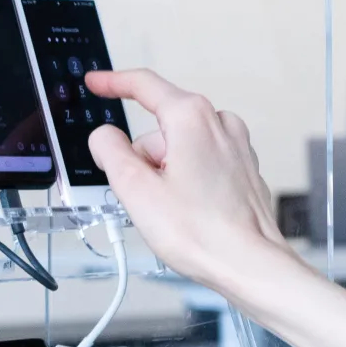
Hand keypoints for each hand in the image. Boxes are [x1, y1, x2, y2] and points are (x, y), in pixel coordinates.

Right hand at [85, 68, 291, 292]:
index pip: (144, 85)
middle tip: (143, 198)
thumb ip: (110, 152)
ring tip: (170, 211)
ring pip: (178, 149)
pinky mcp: (241, 167)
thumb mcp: (136, 191)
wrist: (249, 264)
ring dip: (163, 174)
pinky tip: (188, 212)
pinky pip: (199, 163)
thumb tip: (104, 137)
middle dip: (142, 160)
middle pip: (158, 130)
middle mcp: (219, 123)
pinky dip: (185, 181)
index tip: (96, 83)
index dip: (113, 83)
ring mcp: (235, 145)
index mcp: (192, 118)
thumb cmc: (203, 233)